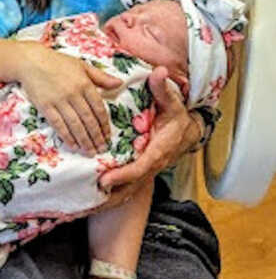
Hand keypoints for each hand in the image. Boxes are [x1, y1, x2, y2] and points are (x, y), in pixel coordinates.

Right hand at [16, 42, 120, 153]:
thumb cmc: (58, 62)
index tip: (107, 136)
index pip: (99, 109)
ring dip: (84, 141)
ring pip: (75, 125)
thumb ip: (101, 77)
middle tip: (101, 148)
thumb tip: (120, 83)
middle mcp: (73, 93)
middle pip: (88, 120)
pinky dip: (67, 137)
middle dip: (96, 137)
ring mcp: (58, 101)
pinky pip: (58, 125)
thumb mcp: (82, 65)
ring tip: (90, 151)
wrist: (31, 61)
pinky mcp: (45, 106)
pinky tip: (73, 145)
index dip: (104, 125)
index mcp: (85, 83)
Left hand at [100, 67, 197, 196]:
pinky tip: (96, 200)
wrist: (190, 132)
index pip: (140, 167)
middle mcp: (153, 164)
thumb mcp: (173, 102)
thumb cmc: (178, 116)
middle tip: (90, 198)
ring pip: (130, 191)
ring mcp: (149, 171)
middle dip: (112, 194)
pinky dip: (115, 195)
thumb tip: (159, 72)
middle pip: (132, 185)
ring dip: (111, 200)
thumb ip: (162, 89)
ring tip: (88, 206)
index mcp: (159, 150)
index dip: (123, 176)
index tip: (105, 180)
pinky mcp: (143, 172)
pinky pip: (129, 187)